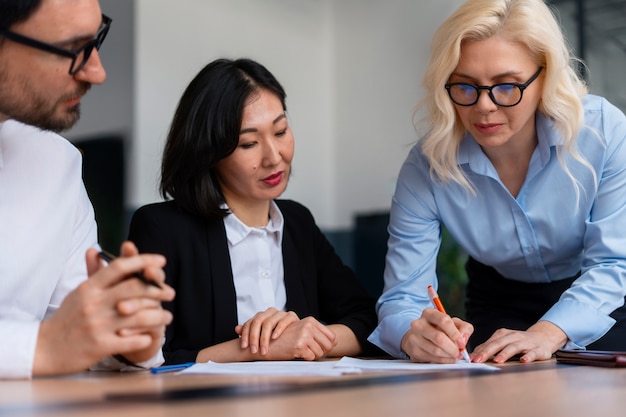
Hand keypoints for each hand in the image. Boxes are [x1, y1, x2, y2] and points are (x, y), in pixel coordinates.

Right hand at [33, 241, 174, 374]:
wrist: (45, 348)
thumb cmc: (67, 318)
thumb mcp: (78, 293)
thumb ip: (93, 273)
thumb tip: (96, 249)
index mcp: (89, 288)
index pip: (120, 266)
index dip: (143, 260)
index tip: (161, 260)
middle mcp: (94, 303)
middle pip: (134, 288)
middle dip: (158, 289)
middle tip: (171, 292)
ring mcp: (97, 325)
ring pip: (138, 316)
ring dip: (159, 316)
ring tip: (168, 317)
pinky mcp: (100, 345)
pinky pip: (131, 340)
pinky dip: (144, 337)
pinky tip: (150, 336)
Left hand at [235, 308, 299, 354]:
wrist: (295, 335)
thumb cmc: (276, 337)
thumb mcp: (261, 336)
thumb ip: (250, 331)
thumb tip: (237, 329)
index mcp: (261, 315)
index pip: (250, 322)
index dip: (246, 335)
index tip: (244, 347)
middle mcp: (270, 312)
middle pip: (258, 322)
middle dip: (254, 338)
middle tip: (254, 350)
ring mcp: (281, 313)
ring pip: (269, 322)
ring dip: (264, 337)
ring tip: (264, 349)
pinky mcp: (291, 316)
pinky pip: (284, 320)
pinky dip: (278, 329)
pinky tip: (274, 338)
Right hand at [257, 316, 337, 360]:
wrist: (267, 344)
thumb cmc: (285, 339)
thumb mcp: (301, 331)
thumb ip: (317, 334)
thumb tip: (336, 342)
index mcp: (311, 321)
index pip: (332, 337)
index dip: (329, 346)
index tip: (320, 349)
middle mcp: (309, 326)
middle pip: (328, 346)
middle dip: (322, 352)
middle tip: (310, 352)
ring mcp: (304, 335)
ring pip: (320, 353)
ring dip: (312, 356)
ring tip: (301, 352)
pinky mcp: (300, 346)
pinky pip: (311, 358)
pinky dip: (306, 359)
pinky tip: (296, 354)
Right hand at [401, 308, 472, 363]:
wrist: (420, 337)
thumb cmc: (439, 329)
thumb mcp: (454, 323)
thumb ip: (464, 328)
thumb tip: (463, 338)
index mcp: (429, 313)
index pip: (444, 321)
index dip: (455, 334)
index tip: (461, 342)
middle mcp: (419, 324)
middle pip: (439, 338)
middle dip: (453, 348)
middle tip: (459, 352)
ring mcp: (414, 338)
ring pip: (436, 350)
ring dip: (449, 356)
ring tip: (454, 355)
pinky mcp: (414, 351)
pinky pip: (433, 359)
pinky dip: (444, 361)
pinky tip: (447, 358)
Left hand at [470, 321, 566, 363]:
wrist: (543, 337)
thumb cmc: (519, 342)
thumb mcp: (504, 342)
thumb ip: (491, 347)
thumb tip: (474, 355)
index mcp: (504, 334)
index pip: (490, 342)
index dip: (480, 351)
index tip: (471, 359)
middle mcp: (514, 337)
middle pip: (499, 343)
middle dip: (487, 352)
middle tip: (479, 360)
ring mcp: (526, 343)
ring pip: (514, 347)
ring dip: (505, 354)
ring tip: (497, 360)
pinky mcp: (539, 349)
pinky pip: (533, 353)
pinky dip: (528, 356)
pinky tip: (523, 361)